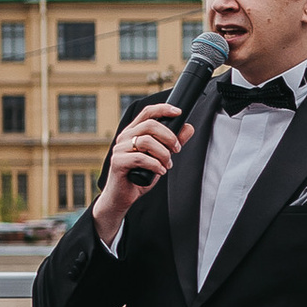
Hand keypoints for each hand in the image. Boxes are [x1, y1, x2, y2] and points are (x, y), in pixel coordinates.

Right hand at [93, 107, 192, 234]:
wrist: (122, 197)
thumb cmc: (140, 176)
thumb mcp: (160, 158)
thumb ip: (172, 143)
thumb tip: (188, 128)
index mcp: (133, 132)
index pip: (147, 112)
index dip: (163, 109)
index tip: (178, 112)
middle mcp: (125, 137)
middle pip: (150, 125)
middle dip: (169, 137)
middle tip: (176, 150)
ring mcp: (119, 149)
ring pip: (146, 141)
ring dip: (163, 154)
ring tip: (167, 165)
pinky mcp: (118, 162)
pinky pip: (141, 158)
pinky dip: (155, 165)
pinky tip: (159, 171)